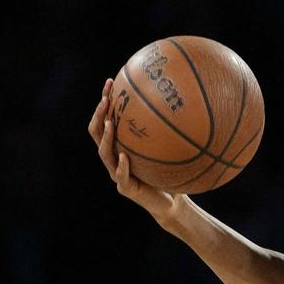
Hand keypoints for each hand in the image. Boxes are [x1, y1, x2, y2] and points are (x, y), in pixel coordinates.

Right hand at [88, 79, 179, 223]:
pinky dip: (123, 165)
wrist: (171, 203)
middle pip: (97, 132)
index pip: (106, 119)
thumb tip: (186, 100)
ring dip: (106, 137)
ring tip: (110, 123)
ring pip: (104, 153)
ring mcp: (117, 173)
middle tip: (105, 99)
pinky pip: (121, 175)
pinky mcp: (126, 188)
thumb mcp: (170, 148)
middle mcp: (114, 157)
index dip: (105, 100)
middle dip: (99, 114)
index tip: (111, 80)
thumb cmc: (170, 173)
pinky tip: (125, 156)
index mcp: (120, 145)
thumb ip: (170, 130)